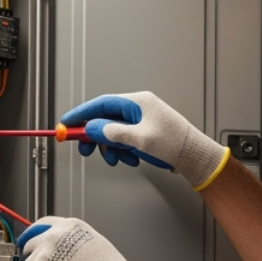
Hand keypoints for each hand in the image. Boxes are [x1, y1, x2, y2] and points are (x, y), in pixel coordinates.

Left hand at [17, 217, 161, 260]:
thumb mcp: (97, 244)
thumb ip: (76, 242)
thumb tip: (67, 250)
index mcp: (69, 227)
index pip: (42, 224)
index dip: (33, 234)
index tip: (28, 240)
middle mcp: (53, 237)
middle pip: (29, 245)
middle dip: (34, 259)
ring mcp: (43, 256)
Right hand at [61, 92, 229, 189]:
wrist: (195, 156)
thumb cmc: (176, 143)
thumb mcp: (140, 139)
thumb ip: (113, 133)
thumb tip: (93, 128)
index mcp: (137, 102)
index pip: (101, 103)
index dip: (81, 114)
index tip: (66, 123)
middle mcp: (138, 108)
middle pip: (105, 118)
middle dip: (95, 135)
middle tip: (86, 149)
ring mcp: (141, 120)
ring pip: (113, 132)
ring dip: (111, 147)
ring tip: (118, 159)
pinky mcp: (145, 132)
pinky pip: (124, 139)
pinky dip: (122, 150)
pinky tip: (130, 158)